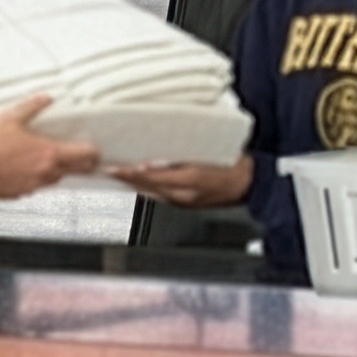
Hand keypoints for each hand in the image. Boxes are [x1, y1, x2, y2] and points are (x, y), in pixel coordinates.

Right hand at [0, 94, 100, 203]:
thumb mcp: (11, 117)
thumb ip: (33, 106)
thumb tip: (46, 98)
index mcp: (48, 153)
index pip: (84, 156)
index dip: (93, 152)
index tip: (94, 149)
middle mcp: (45, 172)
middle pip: (74, 171)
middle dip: (80, 163)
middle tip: (80, 156)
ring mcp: (33, 185)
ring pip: (54, 180)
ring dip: (55, 170)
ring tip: (45, 159)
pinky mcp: (20, 193)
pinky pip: (34, 187)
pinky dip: (33, 179)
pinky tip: (22, 169)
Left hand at [115, 155, 253, 209]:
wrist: (248, 183)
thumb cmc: (232, 163)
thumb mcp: (209, 152)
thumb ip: (181, 156)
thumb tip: (155, 159)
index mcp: (191, 179)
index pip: (155, 177)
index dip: (134, 173)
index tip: (117, 168)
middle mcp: (185, 195)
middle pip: (148, 188)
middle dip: (127, 179)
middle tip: (108, 169)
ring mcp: (184, 202)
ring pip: (152, 193)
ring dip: (133, 184)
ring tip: (116, 173)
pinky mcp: (185, 204)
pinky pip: (159, 196)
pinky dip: (145, 188)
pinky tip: (136, 182)